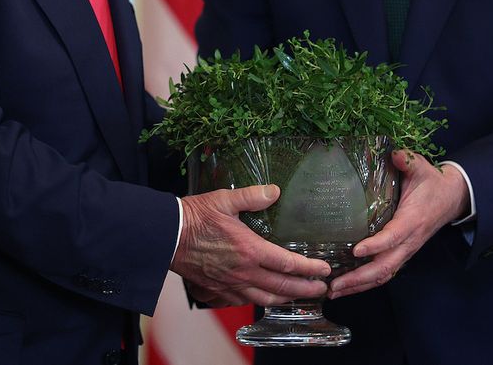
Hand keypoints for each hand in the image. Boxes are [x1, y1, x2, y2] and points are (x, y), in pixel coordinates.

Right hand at [171, 185, 331, 306]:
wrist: (167, 236)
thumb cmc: (195, 216)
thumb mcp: (225, 199)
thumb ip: (253, 196)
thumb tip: (275, 191)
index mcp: (250, 250)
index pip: (288, 264)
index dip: (310, 268)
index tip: (324, 270)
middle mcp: (244, 271)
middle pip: (282, 287)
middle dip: (306, 289)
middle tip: (322, 289)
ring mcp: (231, 284)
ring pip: (265, 299)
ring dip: (286, 299)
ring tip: (299, 296)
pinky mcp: (219, 290)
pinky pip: (245, 301)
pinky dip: (261, 301)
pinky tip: (266, 297)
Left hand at [327, 153, 469, 299]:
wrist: (451, 198)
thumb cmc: (432, 183)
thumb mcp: (422, 168)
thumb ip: (408, 162)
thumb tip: (395, 154)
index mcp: (412, 220)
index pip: (393, 236)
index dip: (375, 245)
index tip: (355, 251)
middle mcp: (409, 241)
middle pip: (385, 266)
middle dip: (359, 278)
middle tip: (334, 284)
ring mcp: (406, 250)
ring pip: (384, 275)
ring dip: (359, 285)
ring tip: (335, 291)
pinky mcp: (402, 253)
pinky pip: (385, 273)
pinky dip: (366, 283)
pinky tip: (348, 286)